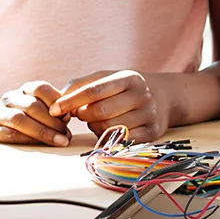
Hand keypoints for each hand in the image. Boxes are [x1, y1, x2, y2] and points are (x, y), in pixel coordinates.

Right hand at [0, 81, 70, 146]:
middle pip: (32, 105)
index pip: (40, 88)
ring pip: (20, 119)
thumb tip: (67, 114)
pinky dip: (27, 140)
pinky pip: (9, 134)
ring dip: (42, 131)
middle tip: (66, 134)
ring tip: (58, 141)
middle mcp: (9, 98)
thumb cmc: (33, 127)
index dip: (56, 101)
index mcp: (24, 90)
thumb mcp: (45, 114)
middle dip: (52, 121)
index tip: (68, 116)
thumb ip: (55, 111)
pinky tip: (40, 147)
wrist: (6, 143)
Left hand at [52, 70, 171, 141]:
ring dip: (95, 127)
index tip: (54, 109)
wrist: (165, 96)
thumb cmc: (127, 87)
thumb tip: (59, 99)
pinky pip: (121, 141)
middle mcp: (141, 95)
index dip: (71, 101)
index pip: (94, 91)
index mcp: (128, 78)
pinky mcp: (152, 132)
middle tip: (81, 114)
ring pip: (109, 128)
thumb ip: (82, 84)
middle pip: (100, 112)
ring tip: (98, 120)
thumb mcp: (108, 77)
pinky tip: (109, 130)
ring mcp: (148, 114)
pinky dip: (109, 138)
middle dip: (84, 115)